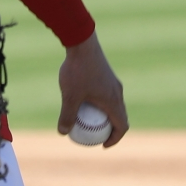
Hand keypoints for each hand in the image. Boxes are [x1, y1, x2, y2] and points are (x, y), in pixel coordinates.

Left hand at [58, 31, 127, 147]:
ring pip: (113, 102)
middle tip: (95, 134)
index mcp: (114, 101)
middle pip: (119, 115)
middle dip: (110, 128)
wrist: (82, 41)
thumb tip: (63, 132)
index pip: (122, 126)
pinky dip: (99, 100)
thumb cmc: (78, 70)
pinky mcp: (106, 72)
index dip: (115, 139)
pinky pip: (106, 92)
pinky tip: (82, 96)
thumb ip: (67, 115)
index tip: (103, 144)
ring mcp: (112, 80)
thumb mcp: (70, 95)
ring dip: (105, 113)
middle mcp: (117, 91)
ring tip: (88, 117)